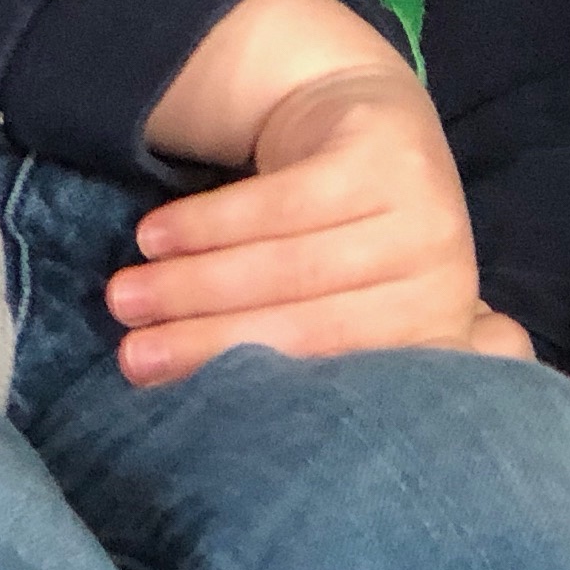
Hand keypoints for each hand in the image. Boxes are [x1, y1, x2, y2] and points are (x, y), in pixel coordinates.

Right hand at [111, 0, 518, 382]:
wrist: (364, 117)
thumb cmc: (345, 236)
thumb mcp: (349, 301)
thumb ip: (317, 361)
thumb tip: (237, 452)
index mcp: (437, 331)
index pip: (337, 371)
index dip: (252, 386)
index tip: (169, 404)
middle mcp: (445, 275)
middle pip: (312, 319)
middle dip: (210, 341)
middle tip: (131, 354)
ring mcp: (424, 207)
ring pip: (289, 260)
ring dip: (195, 283)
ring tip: (125, 298)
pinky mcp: (383, 150)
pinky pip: (281, 199)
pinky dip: (209, 223)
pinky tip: (153, 236)